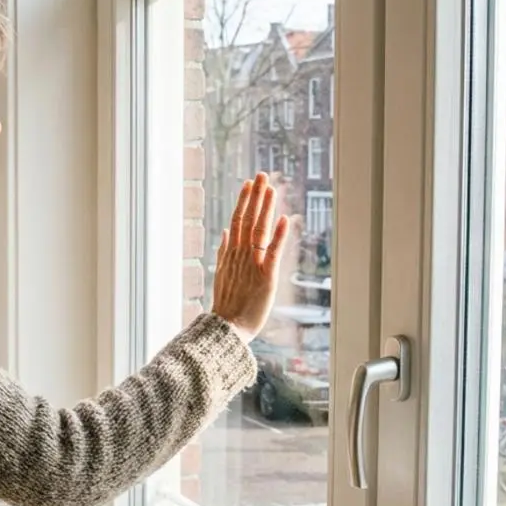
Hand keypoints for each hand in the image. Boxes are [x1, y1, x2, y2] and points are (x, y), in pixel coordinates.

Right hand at [212, 172, 291, 343]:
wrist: (227, 330)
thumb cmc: (227, 306)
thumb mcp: (221, 275)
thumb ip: (223, 252)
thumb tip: (225, 232)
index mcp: (231, 254)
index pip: (237, 220)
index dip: (244, 201)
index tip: (249, 183)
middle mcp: (240, 255)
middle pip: (247, 219)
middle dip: (255, 196)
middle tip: (261, 175)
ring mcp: (252, 264)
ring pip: (258, 230)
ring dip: (265, 208)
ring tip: (270, 188)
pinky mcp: (265, 277)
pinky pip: (272, 253)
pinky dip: (278, 236)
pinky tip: (283, 219)